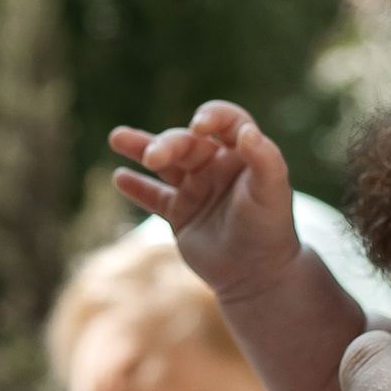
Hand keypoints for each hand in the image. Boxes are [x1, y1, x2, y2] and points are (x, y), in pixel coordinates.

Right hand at [107, 100, 297, 306]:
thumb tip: (247, 131)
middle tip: (154, 159)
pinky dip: (136, 187)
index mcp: (242, 155)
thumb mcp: (273, 191)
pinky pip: (154, 196)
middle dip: (167, 145)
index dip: (213, 116)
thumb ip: (265, 159)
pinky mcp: (180, 213)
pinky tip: (120, 177)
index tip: (199, 125)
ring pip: (165, 163)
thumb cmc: (270, 229)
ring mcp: (195, 189)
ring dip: (141, 148)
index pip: (226, 122)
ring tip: (117, 137)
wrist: (257, 274)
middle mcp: (216, 166)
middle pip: (187, 143)